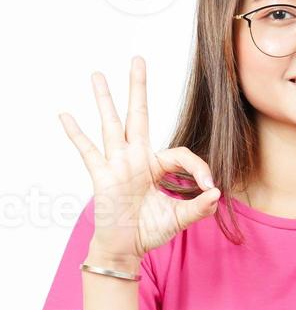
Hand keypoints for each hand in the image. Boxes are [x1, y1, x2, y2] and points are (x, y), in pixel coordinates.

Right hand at [59, 55, 220, 259]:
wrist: (125, 250)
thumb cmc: (149, 231)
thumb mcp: (179, 219)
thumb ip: (198, 208)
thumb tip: (216, 194)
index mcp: (156, 166)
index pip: (180, 154)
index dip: (198, 167)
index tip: (209, 186)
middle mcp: (136, 159)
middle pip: (139, 116)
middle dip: (138, 88)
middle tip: (138, 59)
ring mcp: (117, 165)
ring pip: (112, 125)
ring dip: (105, 100)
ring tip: (97, 74)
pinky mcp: (102, 176)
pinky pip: (88, 151)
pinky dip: (76, 134)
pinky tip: (65, 115)